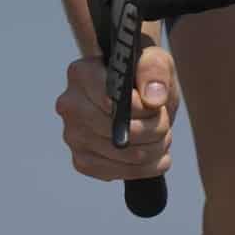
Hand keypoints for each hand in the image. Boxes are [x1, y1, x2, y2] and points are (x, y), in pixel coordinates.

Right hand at [55, 41, 178, 181]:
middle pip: (117, 129)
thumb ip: (154, 70)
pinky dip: (145, 168)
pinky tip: (155, 156)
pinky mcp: (82, 161)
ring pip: (122, 153)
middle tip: (164, 123)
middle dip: (153, 129)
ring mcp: (73, 135)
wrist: (139, 101)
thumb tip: (152, 99)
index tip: (155, 106)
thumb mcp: (155, 62)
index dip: (140, 108)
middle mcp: (70, 105)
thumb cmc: (143, 78)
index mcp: (81, 74)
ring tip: (163, 138)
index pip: (110, 99)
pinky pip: (118, 173)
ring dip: (153, 149)